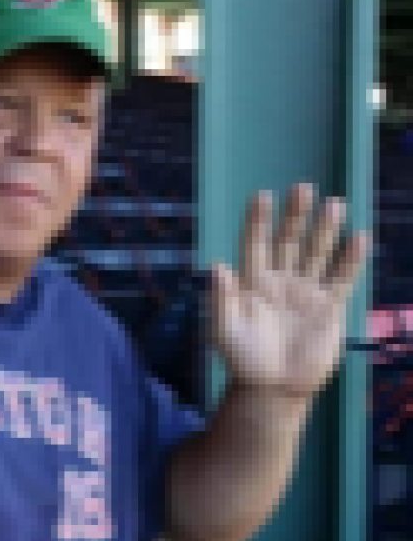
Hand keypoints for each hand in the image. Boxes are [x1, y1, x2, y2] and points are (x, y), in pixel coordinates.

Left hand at [212, 184, 368, 400]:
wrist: (273, 388)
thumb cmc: (242, 358)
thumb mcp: (223, 329)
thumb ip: (220, 298)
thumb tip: (215, 265)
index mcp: (251, 281)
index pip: (255, 244)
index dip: (258, 221)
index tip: (262, 196)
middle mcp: (279, 280)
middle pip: (288, 241)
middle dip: (295, 216)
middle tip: (303, 188)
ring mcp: (304, 291)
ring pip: (317, 253)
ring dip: (325, 230)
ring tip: (334, 203)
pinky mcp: (328, 307)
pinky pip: (342, 278)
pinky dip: (351, 259)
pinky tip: (361, 237)